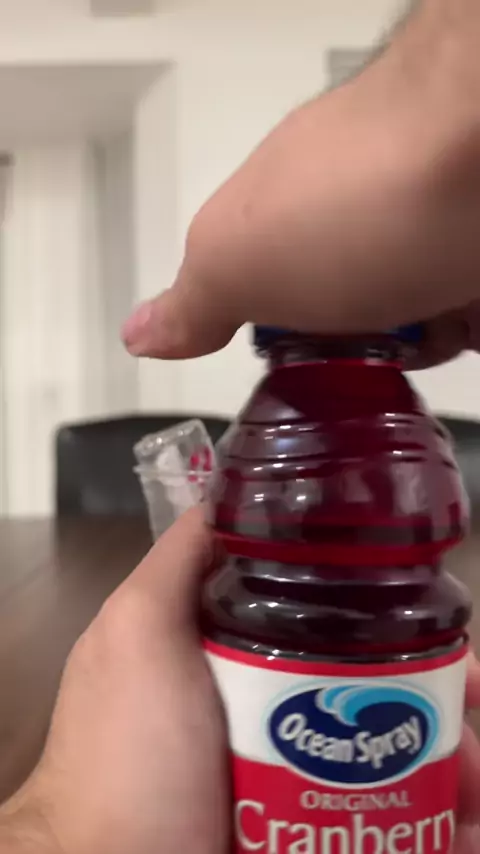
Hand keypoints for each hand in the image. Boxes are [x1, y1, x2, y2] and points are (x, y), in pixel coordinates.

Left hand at [0, 511, 477, 852]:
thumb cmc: (126, 758)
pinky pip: (396, 819)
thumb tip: (226, 494)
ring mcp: (301, 783)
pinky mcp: (323, 831)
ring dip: (450, 753)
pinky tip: (465, 823)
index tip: (429, 609)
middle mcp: (274, 714)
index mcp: (240, 658)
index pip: (327, 615)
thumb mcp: (137, 633)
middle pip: (374, 684)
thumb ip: (179, 561)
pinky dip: (440, 817)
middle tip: (470, 691)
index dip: (382, 606)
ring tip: (472, 772)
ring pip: (396, 754)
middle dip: (430, 684)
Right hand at [122, 15, 479, 367]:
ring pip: (417, 318)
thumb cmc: (356, 205)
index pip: (271, 298)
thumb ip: (192, 303)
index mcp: (284, 221)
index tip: (298, 378)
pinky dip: (468, 325)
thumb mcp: (239, 262)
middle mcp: (354, 218)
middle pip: (352, 316)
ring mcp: (422, 228)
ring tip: (434, 331)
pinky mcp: (476, 246)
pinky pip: (470, 306)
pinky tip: (467, 315)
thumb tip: (137, 336)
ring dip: (423, 342)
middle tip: (373, 359)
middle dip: (361, 351)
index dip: (283, 346)